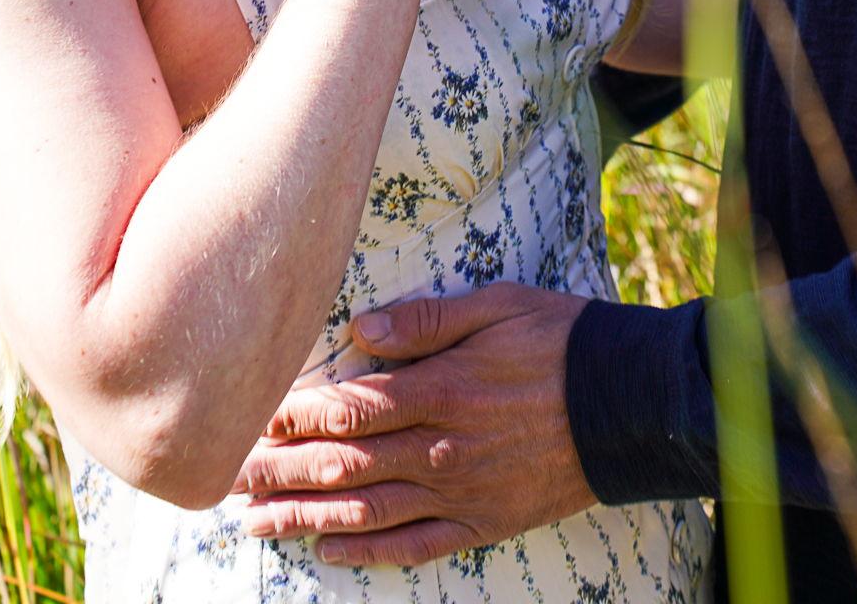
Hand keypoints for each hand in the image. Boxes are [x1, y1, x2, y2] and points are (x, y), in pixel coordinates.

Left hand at [234, 283, 595, 566]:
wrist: (628, 404)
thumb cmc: (559, 341)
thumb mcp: (496, 305)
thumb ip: (424, 322)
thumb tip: (358, 328)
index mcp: (440, 389)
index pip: (348, 407)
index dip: (294, 414)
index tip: (251, 415)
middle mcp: (440, 448)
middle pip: (344, 463)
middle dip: (281, 471)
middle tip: (229, 477)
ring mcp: (459, 492)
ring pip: (366, 510)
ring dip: (304, 516)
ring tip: (255, 522)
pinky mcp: (482, 522)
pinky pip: (414, 546)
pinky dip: (366, 551)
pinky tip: (327, 549)